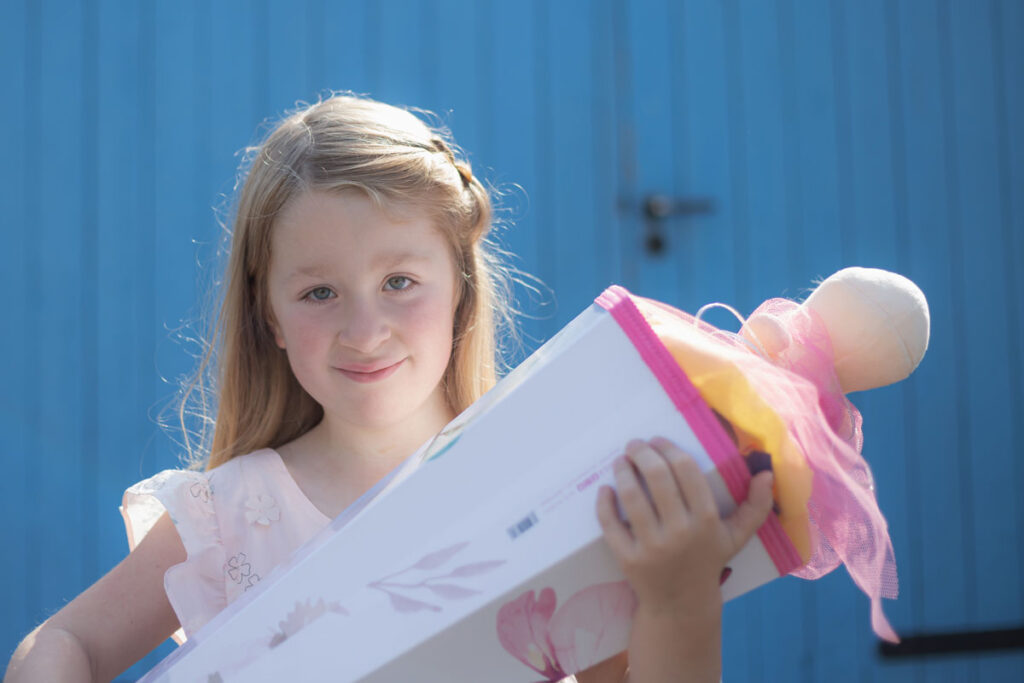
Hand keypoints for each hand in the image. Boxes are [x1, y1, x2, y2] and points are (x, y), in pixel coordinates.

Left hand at [596, 437, 774, 614]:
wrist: (681, 603)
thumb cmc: (708, 560)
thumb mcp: (736, 536)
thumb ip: (756, 505)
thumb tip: (767, 472)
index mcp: (706, 521)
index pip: (685, 471)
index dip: (669, 449)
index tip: (658, 440)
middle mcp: (680, 533)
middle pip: (656, 478)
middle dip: (642, 453)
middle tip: (634, 444)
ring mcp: (651, 547)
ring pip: (631, 496)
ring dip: (622, 471)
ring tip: (621, 461)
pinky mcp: (627, 558)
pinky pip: (610, 524)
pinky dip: (604, 502)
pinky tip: (606, 488)